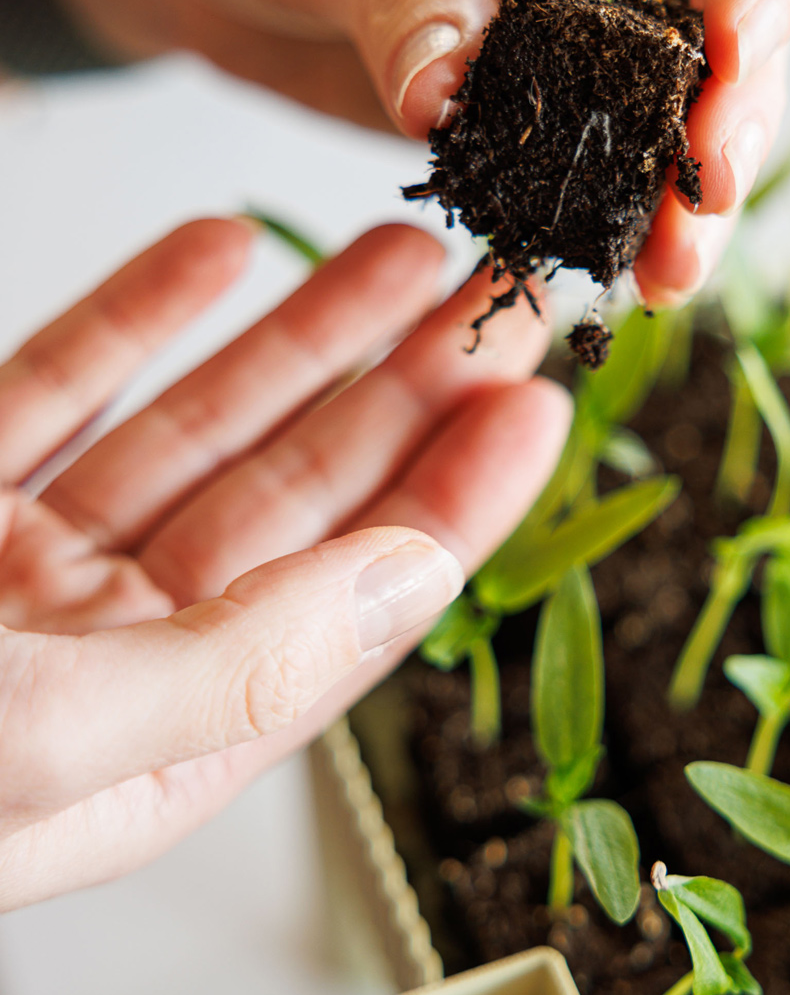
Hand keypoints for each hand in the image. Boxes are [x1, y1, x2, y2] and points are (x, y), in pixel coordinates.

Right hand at [0, 218, 569, 909]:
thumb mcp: (36, 735)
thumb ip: (236, 663)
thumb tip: (408, 578)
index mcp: (152, 742)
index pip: (348, 609)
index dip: (450, 501)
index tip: (534, 401)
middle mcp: (103, 655)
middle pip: (292, 502)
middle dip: (397, 393)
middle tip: (494, 298)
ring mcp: (20, 568)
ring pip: (190, 427)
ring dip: (293, 336)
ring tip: (393, 254)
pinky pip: (59, 388)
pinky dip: (135, 316)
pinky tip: (214, 251)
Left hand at [17, 0, 789, 303]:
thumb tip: (452, 99)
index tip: (735, 53)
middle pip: (746, 17)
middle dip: (733, 115)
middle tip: (696, 207)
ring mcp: (593, 10)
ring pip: (691, 105)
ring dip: (688, 190)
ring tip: (667, 274)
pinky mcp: (549, 94)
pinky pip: (610, 155)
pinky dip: (617, 212)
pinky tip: (607, 267)